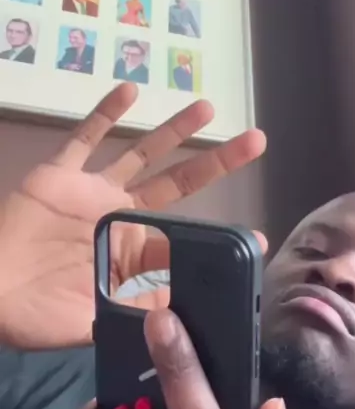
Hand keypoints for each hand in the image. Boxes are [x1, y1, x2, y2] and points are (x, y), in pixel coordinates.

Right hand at [0, 83, 265, 348]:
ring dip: (174, 130)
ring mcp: (93, 192)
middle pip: (180, 183)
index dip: (221, 235)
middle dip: (218, 162)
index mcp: (134, 252)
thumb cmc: (41, 314)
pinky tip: (129, 90)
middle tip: (257, 142)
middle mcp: (122, 216)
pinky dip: (106, 114)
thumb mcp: (101, 318)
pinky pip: (85, 138)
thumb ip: (143, 308)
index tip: (259, 235)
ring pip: (142, 153)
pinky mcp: (61, 175)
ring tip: (209, 107)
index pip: (187, 237)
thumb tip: (193, 313)